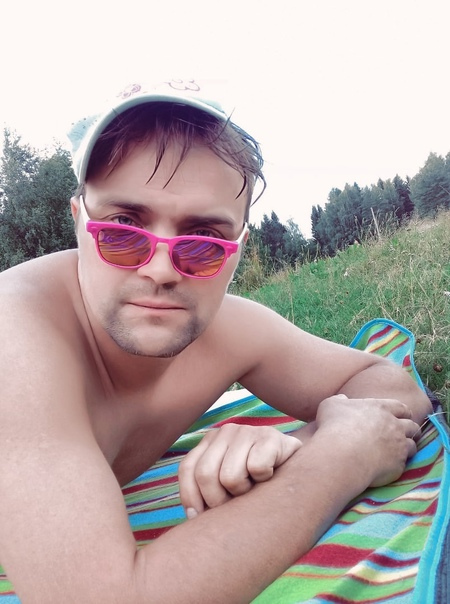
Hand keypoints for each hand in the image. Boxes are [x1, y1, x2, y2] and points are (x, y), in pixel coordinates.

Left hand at [178, 424, 301, 516]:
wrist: (303, 468)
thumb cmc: (259, 485)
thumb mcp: (227, 485)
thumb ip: (207, 491)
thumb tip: (190, 517)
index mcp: (210, 441)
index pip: (188, 470)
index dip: (193, 499)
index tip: (202, 516)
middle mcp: (226, 430)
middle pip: (206, 475)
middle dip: (219, 500)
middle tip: (236, 501)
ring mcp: (248, 430)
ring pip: (230, 477)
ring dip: (244, 492)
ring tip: (254, 487)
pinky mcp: (271, 437)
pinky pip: (256, 469)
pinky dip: (264, 480)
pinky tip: (271, 476)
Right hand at [316, 394, 420, 487]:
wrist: (341, 454)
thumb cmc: (334, 426)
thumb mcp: (330, 405)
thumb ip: (339, 400)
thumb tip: (342, 398)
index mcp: (382, 408)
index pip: (401, 407)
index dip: (402, 412)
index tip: (402, 416)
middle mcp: (395, 425)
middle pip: (412, 426)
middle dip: (410, 429)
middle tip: (404, 434)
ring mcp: (399, 445)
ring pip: (412, 445)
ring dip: (408, 447)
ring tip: (401, 451)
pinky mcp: (398, 465)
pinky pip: (404, 464)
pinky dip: (398, 464)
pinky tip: (389, 466)